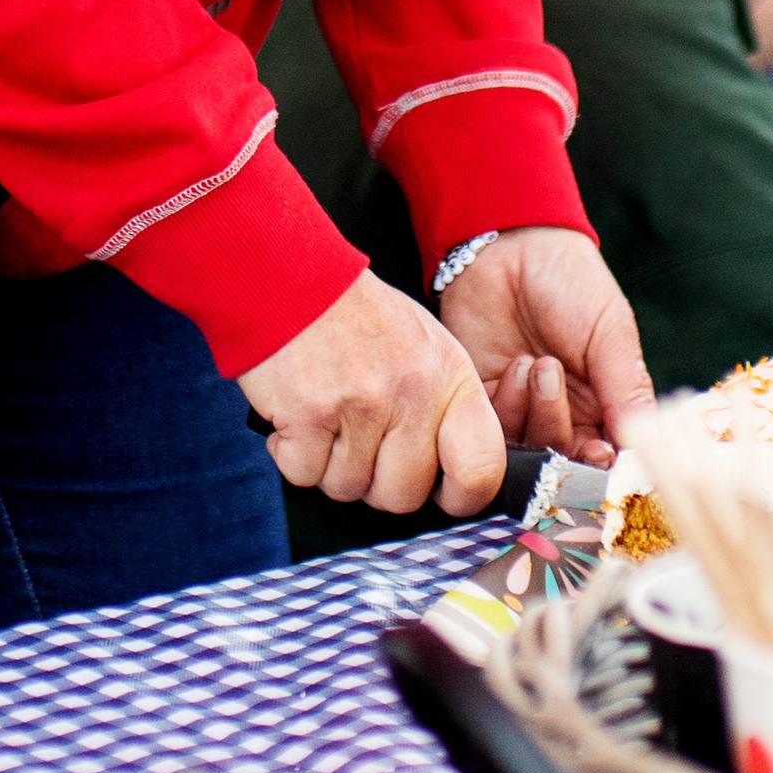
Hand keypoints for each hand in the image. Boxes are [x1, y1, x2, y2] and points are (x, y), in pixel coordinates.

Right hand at [240, 270, 504, 516]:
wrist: (290, 276)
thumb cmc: (357, 318)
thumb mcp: (425, 347)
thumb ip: (443, 407)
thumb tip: (451, 479)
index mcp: (451, 378)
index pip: (482, 470)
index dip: (460, 497)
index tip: (438, 492)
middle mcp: (413, 393)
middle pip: (403, 496)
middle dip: (375, 482)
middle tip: (357, 443)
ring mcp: (362, 404)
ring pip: (348, 488)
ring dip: (328, 465)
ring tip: (325, 418)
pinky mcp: (309, 413)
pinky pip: (303, 473)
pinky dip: (291, 453)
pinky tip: (295, 417)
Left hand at [438, 230, 652, 468]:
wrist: (512, 246)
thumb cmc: (572, 283)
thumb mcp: (610, 333)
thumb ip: (626, 390)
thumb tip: (642, 446)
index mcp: (602, 402)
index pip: (605, 454)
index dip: (600, 465)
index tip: (598, 452)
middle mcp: (563, 413)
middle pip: (562, 458)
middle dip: (558, 430)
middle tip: (554, 379)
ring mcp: (522, 408)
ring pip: (527, 448)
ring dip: (533, 413)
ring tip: (536, 363)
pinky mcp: (484, 397)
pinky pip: (493, 429)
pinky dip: (505, 405)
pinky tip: (515, 366)